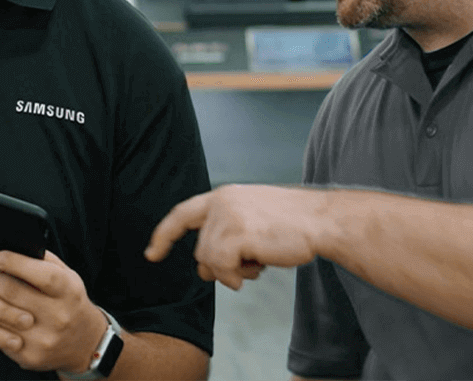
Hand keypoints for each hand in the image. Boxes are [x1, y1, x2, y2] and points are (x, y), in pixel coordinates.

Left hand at [0, 250, 106, 373]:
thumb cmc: (68, 299)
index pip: (42, 275)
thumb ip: (42, 261)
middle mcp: (57, 316)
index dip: (17, 263)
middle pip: (13, 294)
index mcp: (68, 291)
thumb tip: (9, 242)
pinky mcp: (28, 356)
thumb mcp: (66, 275)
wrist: (84, 342)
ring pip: (0, 317)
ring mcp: (42, 339)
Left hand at [145, 184, 327, 289]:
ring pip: (209, 261)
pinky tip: (258, 266)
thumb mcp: (252, 222)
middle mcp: (221, 202)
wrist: (321, 220)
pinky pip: (221, 267)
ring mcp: (228, 216)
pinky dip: (236, 276)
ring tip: (259, 260)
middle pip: (201, 249)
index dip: (164, 234)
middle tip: (251, 264)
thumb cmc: (292, 225)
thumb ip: (225, 237)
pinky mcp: (237, 233)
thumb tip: (201, 269)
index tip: (151, 254)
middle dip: (220, 266)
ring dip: (233, 272)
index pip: (182, 213)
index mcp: (224, 195)